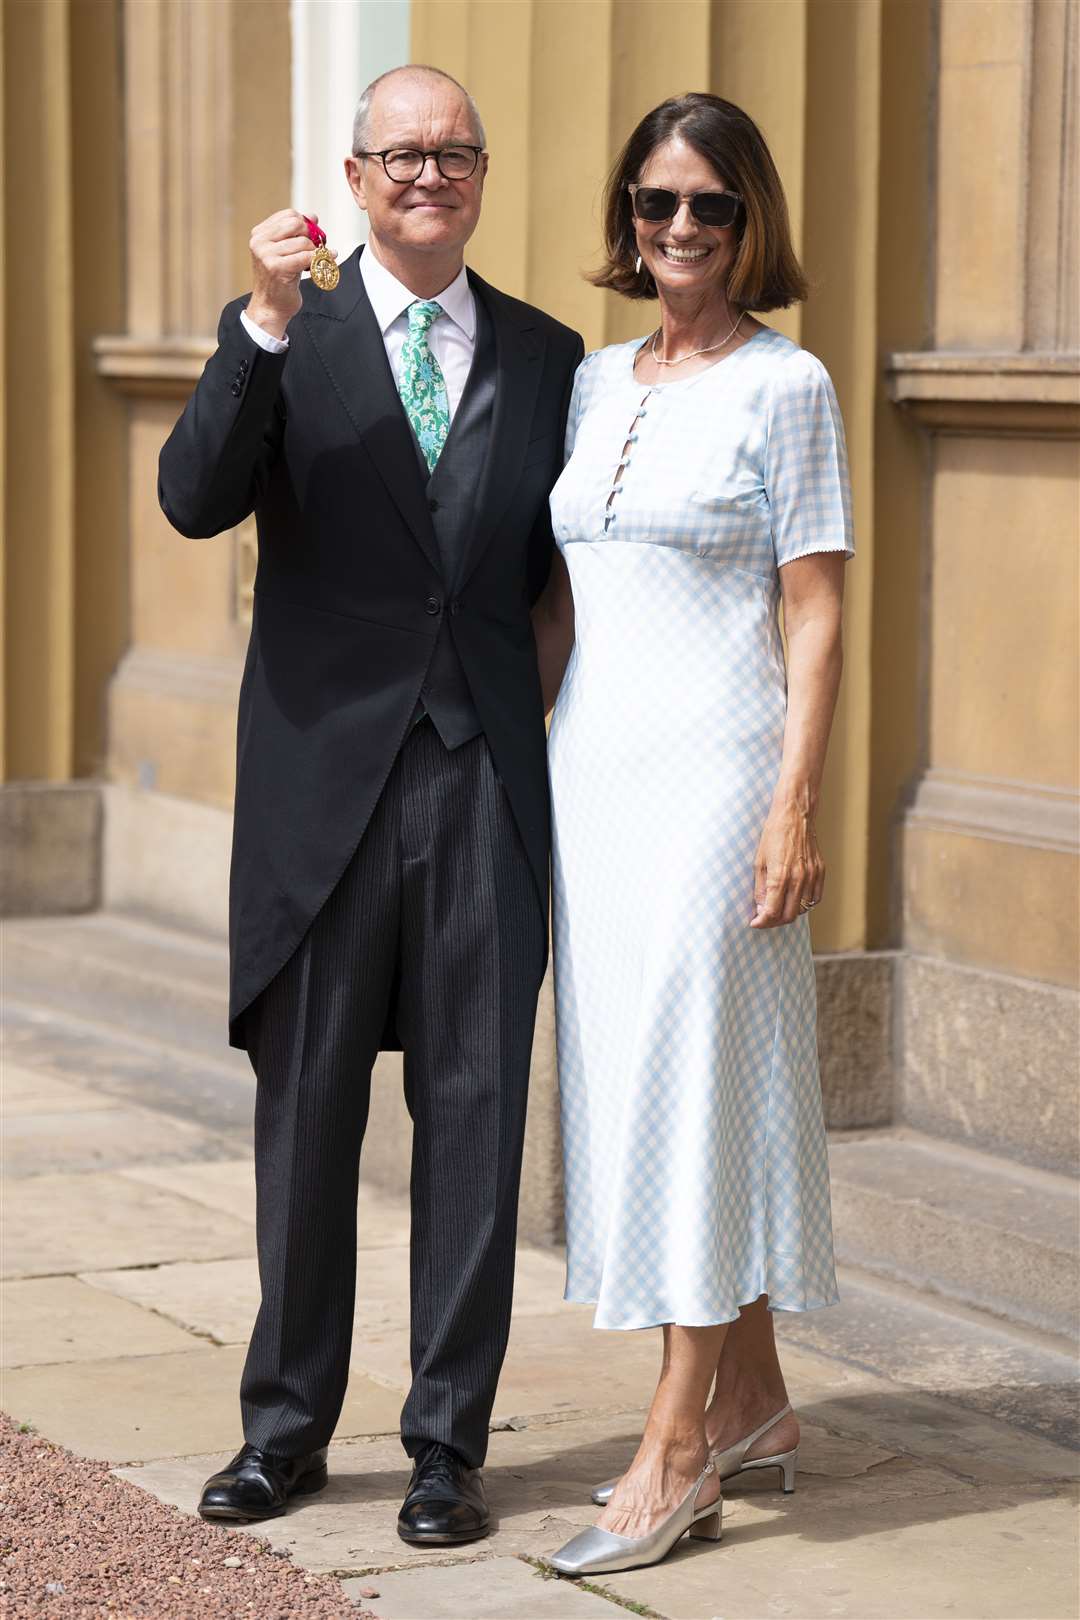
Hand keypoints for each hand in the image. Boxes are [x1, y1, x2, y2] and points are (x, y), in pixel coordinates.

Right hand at [245, 209, 336, 337]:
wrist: (270, 307)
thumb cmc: (278, 281)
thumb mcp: (284, 253)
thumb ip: (295, 234)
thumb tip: (313, 216)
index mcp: (259, 234)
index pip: (289, 215)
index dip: (306, 223)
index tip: (312, 236)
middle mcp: (260, 242)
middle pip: (296, 224)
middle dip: (311, 235)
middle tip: (316, 247)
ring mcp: (266, 254)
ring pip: (303, 242)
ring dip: (315, 252)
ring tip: (316, 261)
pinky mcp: (277, 268)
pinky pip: (306, 257)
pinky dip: (320, 259)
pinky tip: (327, 261)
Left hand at [750, 802, 823, 927]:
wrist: (795, 815)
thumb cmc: (773, 835)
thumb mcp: (759, 861)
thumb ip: (760, 888)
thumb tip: (761, 908)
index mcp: (780, 876)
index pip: (772, 912)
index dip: (762, 922)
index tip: (755, 923)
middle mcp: (798, 879)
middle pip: (789, 915)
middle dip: (774, 922)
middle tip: (765, 918)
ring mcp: (812, 876)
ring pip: (803, 909)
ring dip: (789, 913)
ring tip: (779, 909)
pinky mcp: (821, 872)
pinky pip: (815, 898)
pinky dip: (805, 904)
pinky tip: (795, 900)